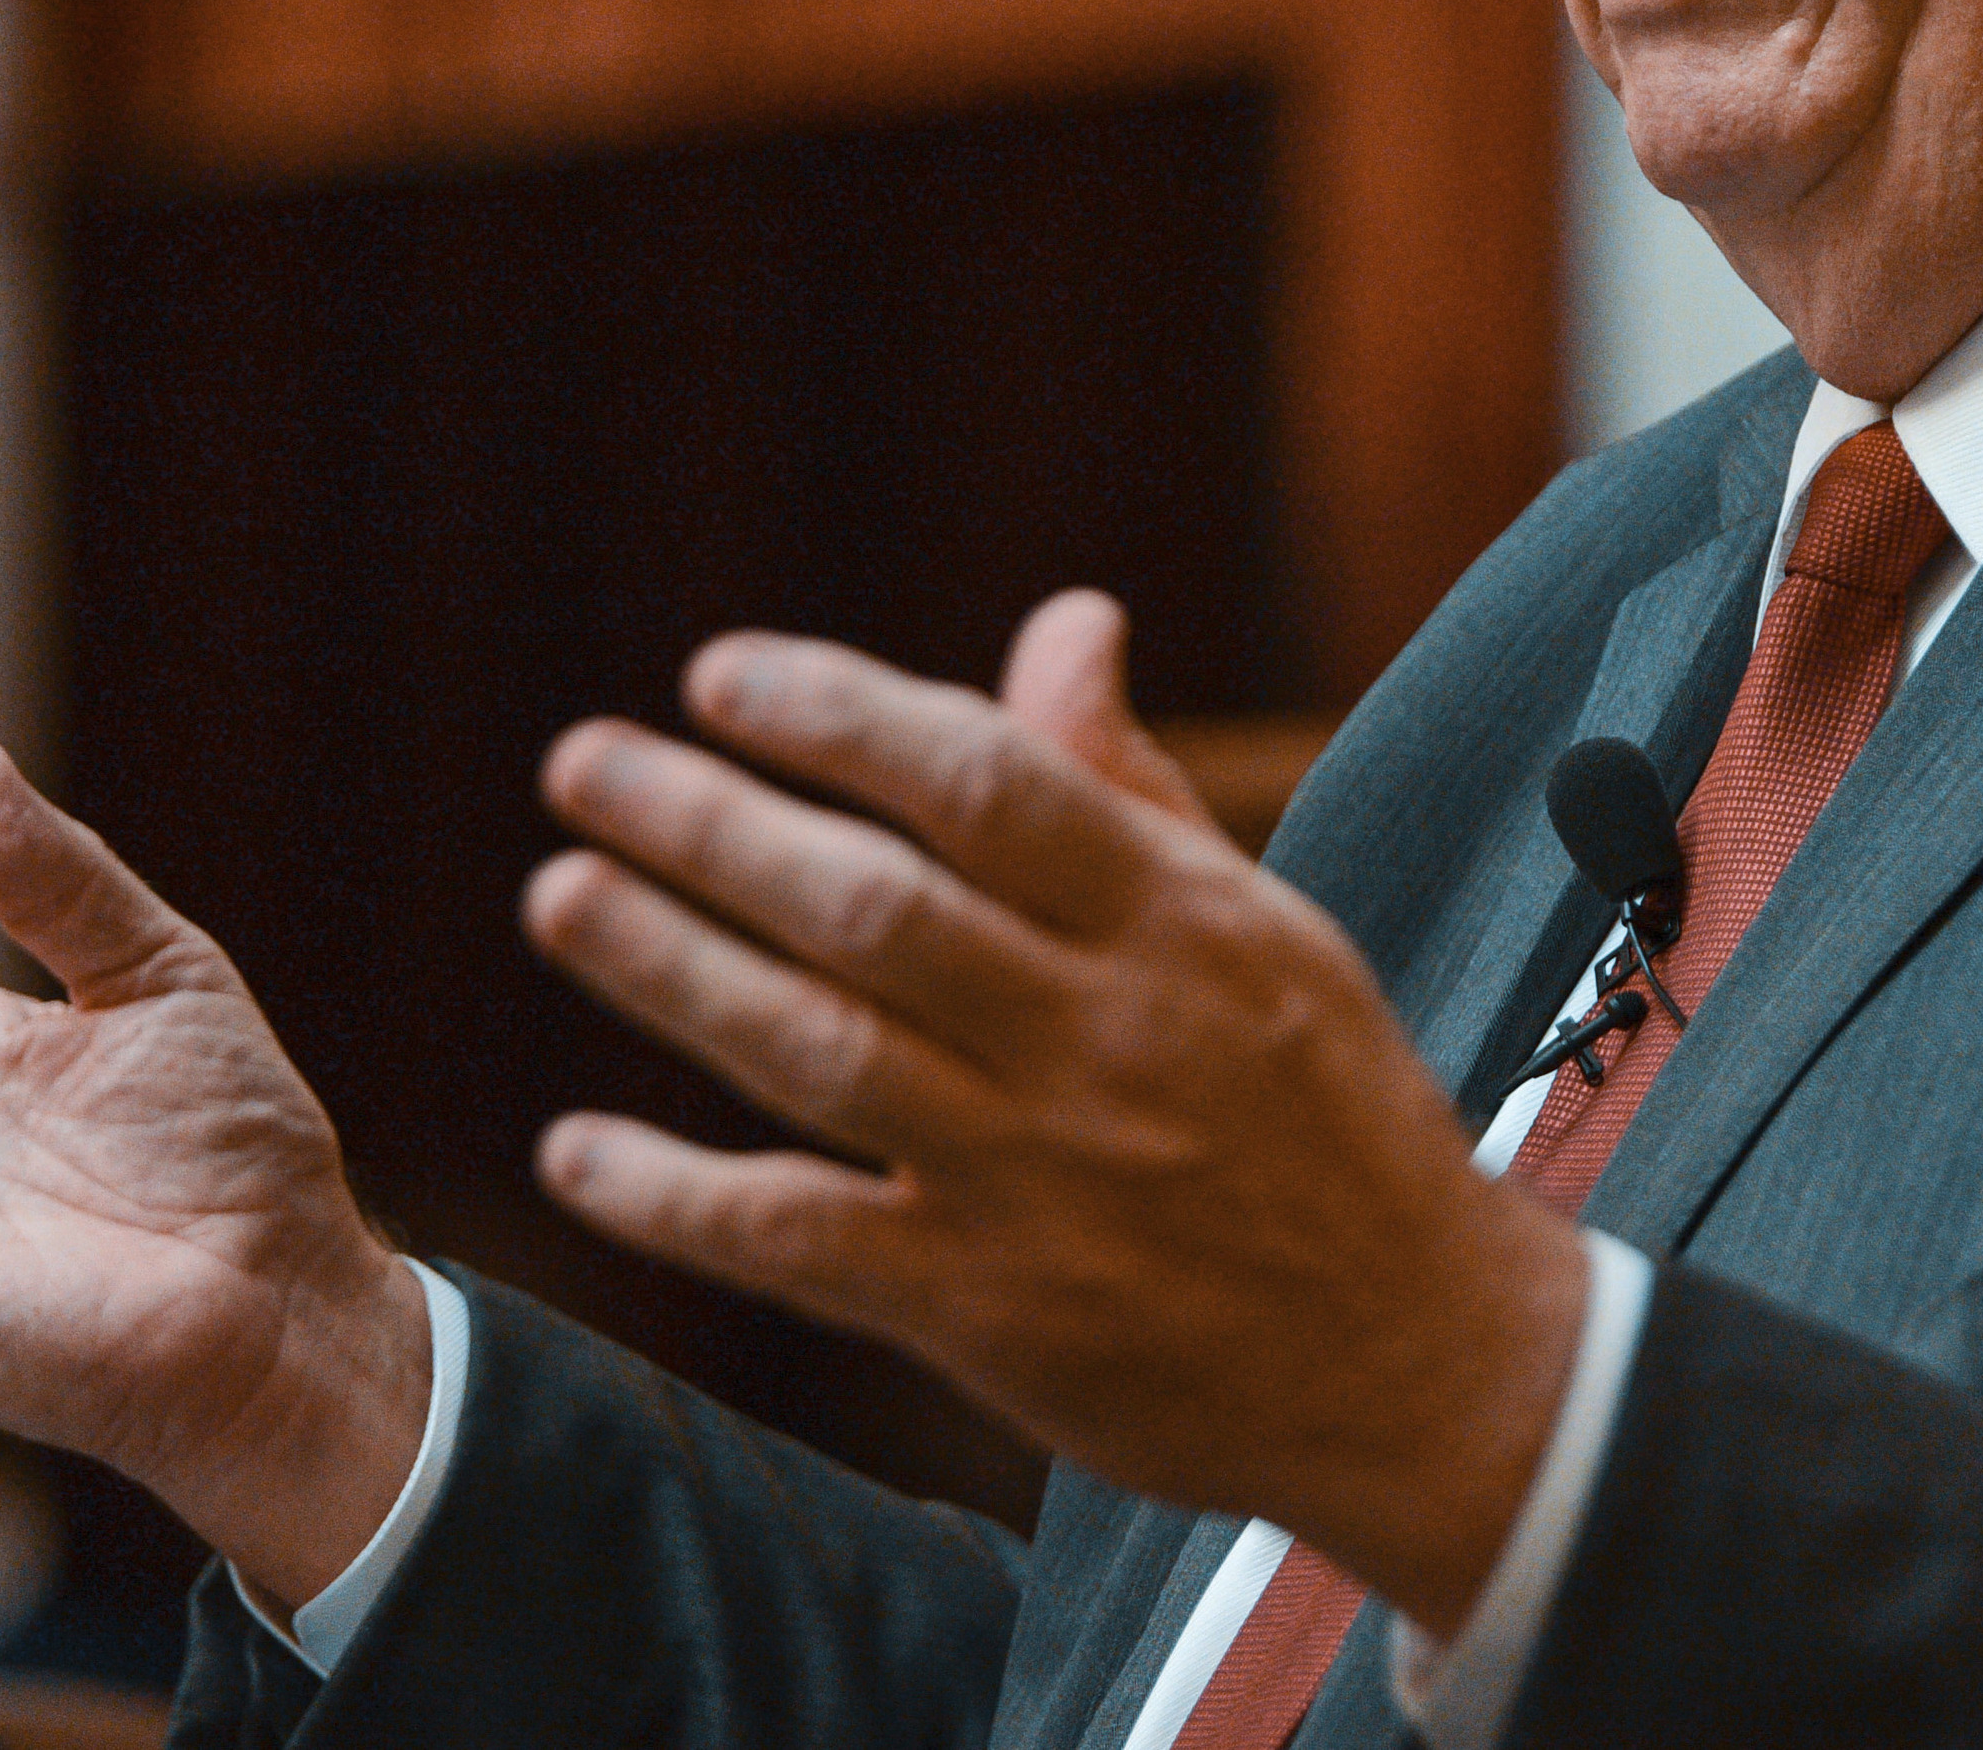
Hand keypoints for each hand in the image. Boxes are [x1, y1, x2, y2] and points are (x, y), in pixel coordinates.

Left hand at [525, 592, 1586, 1633]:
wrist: (1424, 1365)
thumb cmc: (1330, 1117)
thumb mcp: (1261, 929)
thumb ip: (1126, 786)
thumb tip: (1064, 618)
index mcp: (1177, 922)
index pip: (981, 780)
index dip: (838, 716)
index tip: (721, 676)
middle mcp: (1101, 1037)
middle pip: (870, 905)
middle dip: (708, 822)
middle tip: (581, 762)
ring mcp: (1038, 1178)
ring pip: (818, 1050)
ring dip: (667, 967)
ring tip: (558, 894)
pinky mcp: (988, 1312)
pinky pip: (801, 1240)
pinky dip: (676, 1198)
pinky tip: (576, 1152)